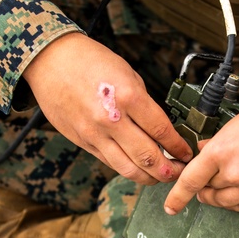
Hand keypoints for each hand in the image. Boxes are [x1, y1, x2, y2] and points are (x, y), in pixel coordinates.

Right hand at [24, 33, 192, 184]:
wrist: (52, 60)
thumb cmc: (90, 61)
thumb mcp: (128, 74)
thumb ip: (144, 104)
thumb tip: (161, 129)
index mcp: (128, 97)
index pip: (162, 132)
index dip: (179, 147)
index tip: (187, 152)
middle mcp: (111, 119)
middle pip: (148, 157)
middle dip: (170, 170)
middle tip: (180, 171)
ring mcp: (95, 134)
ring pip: (128, 168)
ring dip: (149, 177)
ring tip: (161, 176)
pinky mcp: (83, 142)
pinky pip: (110, 162)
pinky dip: (128, 168)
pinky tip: (138, 167)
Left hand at [164, 86, 238, 213]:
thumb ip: (221, 140)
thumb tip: (205, 150)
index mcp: (223, 149)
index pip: (190, 179)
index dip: (177, 196)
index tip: (170, 206)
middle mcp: (236, 173)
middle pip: (208, 192)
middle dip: (204, 188)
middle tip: (206, 182)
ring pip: (226, 203)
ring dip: (220, 197)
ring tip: (225, 185)